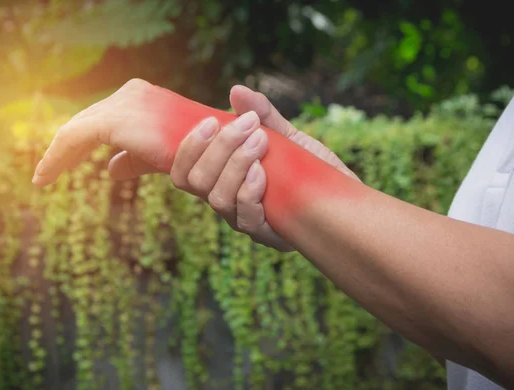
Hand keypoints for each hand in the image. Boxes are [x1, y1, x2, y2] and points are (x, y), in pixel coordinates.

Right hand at [168, 85, 359, 251]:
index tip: (211, 121)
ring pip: (219, 200)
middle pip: (197, 183)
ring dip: (235, 166)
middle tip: (246, 125)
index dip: (188, 148)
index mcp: (222, 182)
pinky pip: (247, 219)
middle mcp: (228, 205)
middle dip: (217, 149)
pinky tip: (262, 173)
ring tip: (259, 141)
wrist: (348, 199)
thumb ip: (263, 116)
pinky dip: (249, 192)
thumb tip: (236, 90)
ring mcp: (247, 222)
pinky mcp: (270, 237)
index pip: (184, 173)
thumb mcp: (288, 138)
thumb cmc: (312, 169)